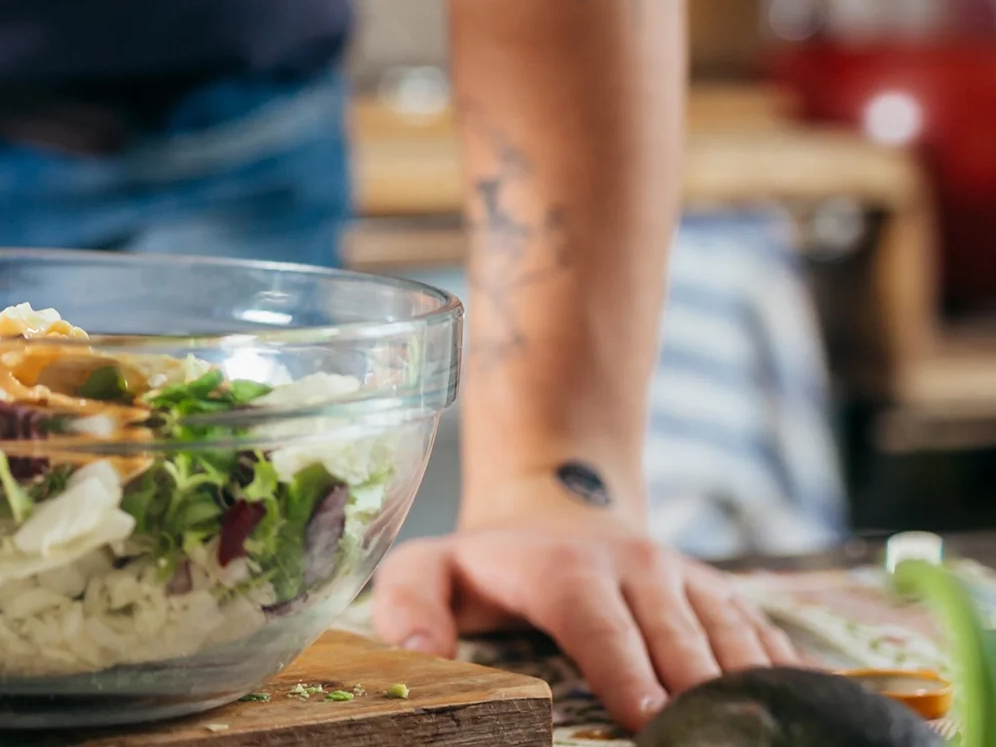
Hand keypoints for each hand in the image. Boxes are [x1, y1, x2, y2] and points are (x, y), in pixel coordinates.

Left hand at [371, 508, 802, 730]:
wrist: (556, 502)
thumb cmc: (489, 561)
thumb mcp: (427, 569)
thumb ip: (408, 604)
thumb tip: (416, 651)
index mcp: (565, 570)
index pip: (600, 624)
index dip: (626, 670)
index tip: (649, 716)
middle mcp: (636, 569)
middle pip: (677, 638)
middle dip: (698, 695)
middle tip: (713, 740)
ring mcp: (686, 580)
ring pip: (732, 636)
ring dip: (753, 687)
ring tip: (770, 732)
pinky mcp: (719, 594)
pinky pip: (765, 633)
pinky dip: (792, 671)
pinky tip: (815, 710)